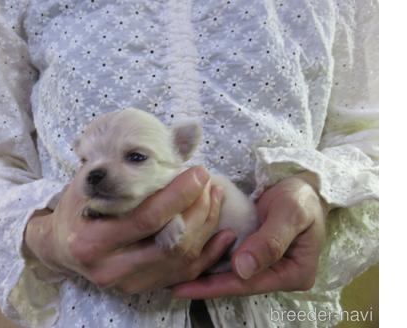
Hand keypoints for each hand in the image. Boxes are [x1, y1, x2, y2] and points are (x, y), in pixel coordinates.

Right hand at [24, 166, 235, 292]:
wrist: (60, 249)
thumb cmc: (74, 211)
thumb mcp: (85, 188)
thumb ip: (115, 174)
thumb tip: (158, 152)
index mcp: (92, 242)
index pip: (146, 219)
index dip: (178, 195)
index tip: (198, 172)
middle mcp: (111, 269)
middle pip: (171, 243)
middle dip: (198, 210)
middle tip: (208, 183)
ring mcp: (129, 284)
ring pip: (183, 260)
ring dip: (206, 226)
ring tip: (214, 197)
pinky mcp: (143, 288)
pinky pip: (186, 275)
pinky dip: (209, 253)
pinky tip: (223, 232)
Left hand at [171, 172, 327, 297]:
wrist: (304, 182)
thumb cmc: (301, 196)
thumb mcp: (290, 213)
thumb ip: (269, 241)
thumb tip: (242, 269)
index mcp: (294, 273)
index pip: (249, 284)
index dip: (215, 286)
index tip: (184, 287)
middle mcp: (279, 274)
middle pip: (237, 283)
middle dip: (204, 284)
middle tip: (170, 284)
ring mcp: (267, 264)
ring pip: (232, 274)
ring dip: (204, 274)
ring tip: (174, 275)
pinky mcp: (256, 252)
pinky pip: (231, 259)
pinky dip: (211, 259)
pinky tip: (191, 258)